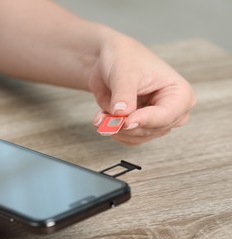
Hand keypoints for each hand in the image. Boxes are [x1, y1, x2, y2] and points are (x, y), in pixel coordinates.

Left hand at [89, 30, 195, 144]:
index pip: (167, 115)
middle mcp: (172, 111)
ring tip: (100, 117)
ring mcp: (156, 121)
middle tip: (104, 119)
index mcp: (180, 94)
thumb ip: (124, 95)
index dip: (145, 120)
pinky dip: (112, 131)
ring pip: (138, 137)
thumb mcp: (124, 73)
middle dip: (125, 126)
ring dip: (115, 129)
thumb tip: (122, 114)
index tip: (126, 121)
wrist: (109, 60)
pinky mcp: (140, 127)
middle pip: (152, 130)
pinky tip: (102, 118)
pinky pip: (127, 139)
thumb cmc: (124, 59)